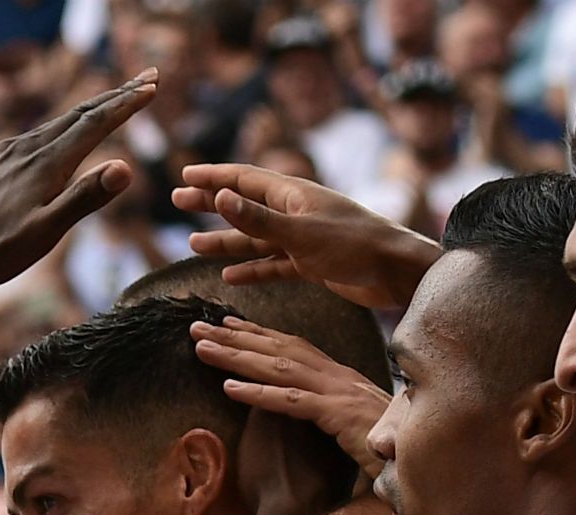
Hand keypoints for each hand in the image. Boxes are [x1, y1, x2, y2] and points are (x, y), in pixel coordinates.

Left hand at [0, 70, 158, 287]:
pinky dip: (59, 127)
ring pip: (55, 122)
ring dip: (89, 110)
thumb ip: (84, 198)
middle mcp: (27, 148)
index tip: (152, 87)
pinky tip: (58, 135)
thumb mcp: (44, 233)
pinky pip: (33, 135)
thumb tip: (125, 166)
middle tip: (147, 78)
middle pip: (78, 113)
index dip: (126, 104)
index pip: (95, 123)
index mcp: (46, 164)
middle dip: (116, 95)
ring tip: (110, 103)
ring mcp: (6, 152)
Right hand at [172, 163, 442, 308]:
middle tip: (179, 202)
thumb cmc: (354, 246)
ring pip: (256, 238)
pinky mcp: (313, 263)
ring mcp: (304, 238)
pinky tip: (230, 276)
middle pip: (245, 205)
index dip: (213, 177)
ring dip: (226, 240)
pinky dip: (252, 268)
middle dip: (212, 204)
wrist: (396, 272)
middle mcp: (296, 212)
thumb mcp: (300, 233)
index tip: (184, 177)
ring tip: (194, 244)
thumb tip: (220, 197)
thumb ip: (258, 219)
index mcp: (293, 195)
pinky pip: (274, 264)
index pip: (244, 179)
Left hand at [192, 316, 390, 479]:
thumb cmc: (392, 449)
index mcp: (340, 377)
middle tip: (196, 327)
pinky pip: (292, 402)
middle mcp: (338, 378)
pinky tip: (228, 388)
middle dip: (235, 337)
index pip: (293, 347)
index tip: (227, 324)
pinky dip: (260, 393)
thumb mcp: (358, 424)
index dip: (258, 333)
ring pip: (279, 368)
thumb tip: (315, 411)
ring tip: (201, 348)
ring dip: (237, 357)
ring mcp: (339, 394)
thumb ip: (334, 413)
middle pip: (279, 349)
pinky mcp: (340, 416)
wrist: (423, 465)